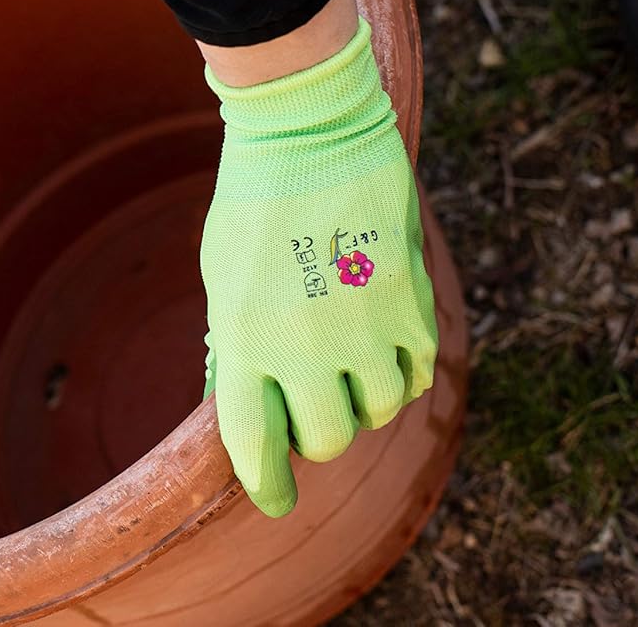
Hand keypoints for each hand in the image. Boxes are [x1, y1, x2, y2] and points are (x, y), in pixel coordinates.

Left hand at [200, 19, 437, 516]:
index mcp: (242, 339)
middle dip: (318, 432)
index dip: (266, 484)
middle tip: (313, 404)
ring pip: (377, 412)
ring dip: (361, 398)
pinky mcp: (409, 307)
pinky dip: (399, 372)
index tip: (275, 501)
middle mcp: (302, 346)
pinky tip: (381, 344)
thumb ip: (235, 345)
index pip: (254, 443)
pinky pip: (415, 375)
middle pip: (325, 440)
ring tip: (346, 359)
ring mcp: (361, 330)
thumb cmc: (253, 204)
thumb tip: (251, 405)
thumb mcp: (222, 277)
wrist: (311, 136)